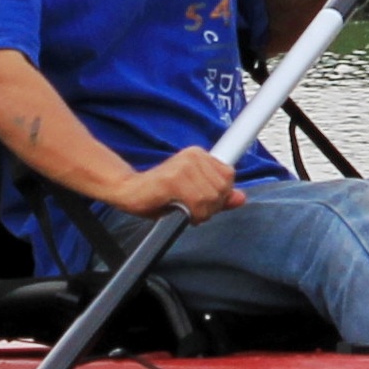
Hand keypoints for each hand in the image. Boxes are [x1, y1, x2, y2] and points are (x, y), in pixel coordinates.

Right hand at [110, 147, 247, 221]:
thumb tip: (241, 198)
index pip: (228, 176)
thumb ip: (218, 197)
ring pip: (211, 197)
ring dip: (200, 212)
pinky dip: (193, 214)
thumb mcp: (194, 196)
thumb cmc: (157, 194)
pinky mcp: (173, 179)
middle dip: (211, 206)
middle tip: (192, 209)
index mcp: (199, 155)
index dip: (220, 195)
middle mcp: (193, 156)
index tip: (203, 202)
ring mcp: (183, 166)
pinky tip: (179, 211)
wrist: (126, 191)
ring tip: (184, 210)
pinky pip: (197, 203)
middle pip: (223, 188)